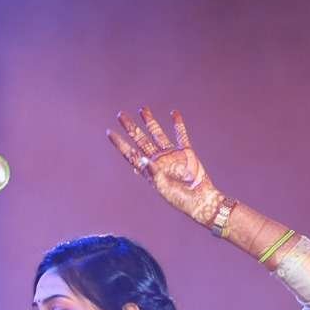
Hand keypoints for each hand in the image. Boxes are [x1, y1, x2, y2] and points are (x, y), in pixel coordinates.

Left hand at [108, 106, 221, 225]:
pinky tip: (174, 113)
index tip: (109, 132)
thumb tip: (143, 160)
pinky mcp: (185, 152)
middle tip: (120, 115)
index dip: (120, 144)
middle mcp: (158, 160)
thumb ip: (154, 175)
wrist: (200, 200)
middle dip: (131, 128)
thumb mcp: (165, 189)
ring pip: (157, 134)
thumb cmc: (180, 199)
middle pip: (140, 140)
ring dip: (150, 122)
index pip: (131, 154)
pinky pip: (181, 135)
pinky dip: (178, 124)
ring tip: (142, 109)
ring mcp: (171, 155)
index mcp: (149, 170)